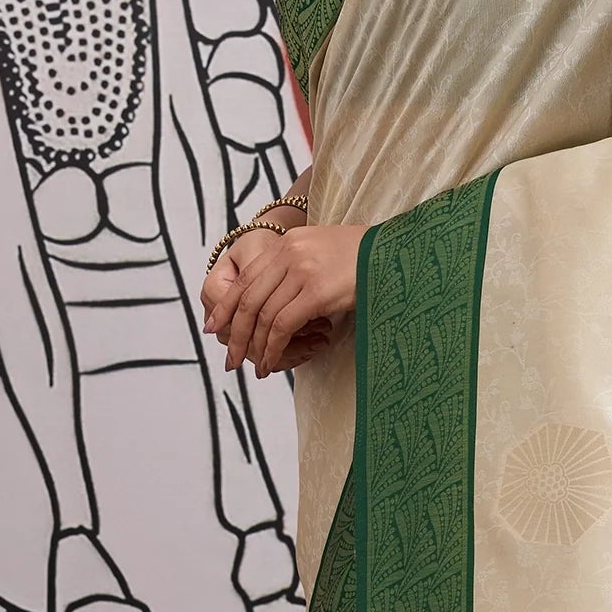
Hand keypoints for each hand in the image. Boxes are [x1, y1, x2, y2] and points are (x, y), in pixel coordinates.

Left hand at [201, 223, 361, 375]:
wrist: (397, 251)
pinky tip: (271, 362)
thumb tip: (279, 302)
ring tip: (254, 368)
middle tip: (230, 359)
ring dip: (255, 347)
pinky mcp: (316, 291)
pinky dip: (273, 348)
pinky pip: (283, 325)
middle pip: (248, 299)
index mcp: (287, 243)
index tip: (215, 327)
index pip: (245, 279)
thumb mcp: (324, 255)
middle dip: (236, 333)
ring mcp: (302, 271)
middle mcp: (289, 253)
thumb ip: (297, 270)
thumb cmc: (366, 260)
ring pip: (263, 315)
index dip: (226, 306)